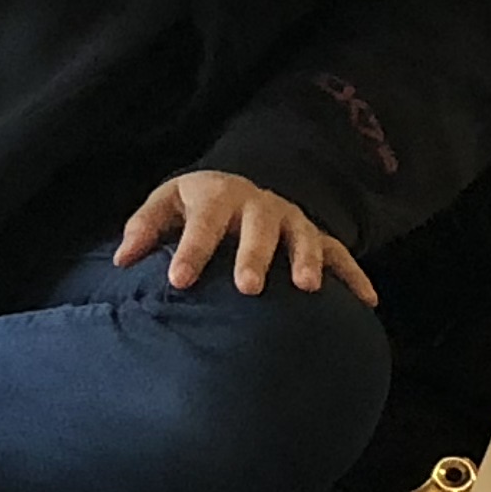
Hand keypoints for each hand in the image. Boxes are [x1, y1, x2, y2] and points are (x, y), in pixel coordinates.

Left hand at [114, 171, 376, 304]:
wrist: (235, 189)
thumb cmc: (193, 208)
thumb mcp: (166, 205)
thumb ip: (144, 229)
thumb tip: (121, 259)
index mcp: (216, 195)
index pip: (201, 222)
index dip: (191, 250)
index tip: (179, 281)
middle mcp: (257, 204)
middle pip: (257, 226)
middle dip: (253, 255)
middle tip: (247, 287)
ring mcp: (289, 220)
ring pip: (302, 235)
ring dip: (305, 260)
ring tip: (306, 287)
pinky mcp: (314, 235)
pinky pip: (339, 254)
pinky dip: (355, 275)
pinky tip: (369, 302)